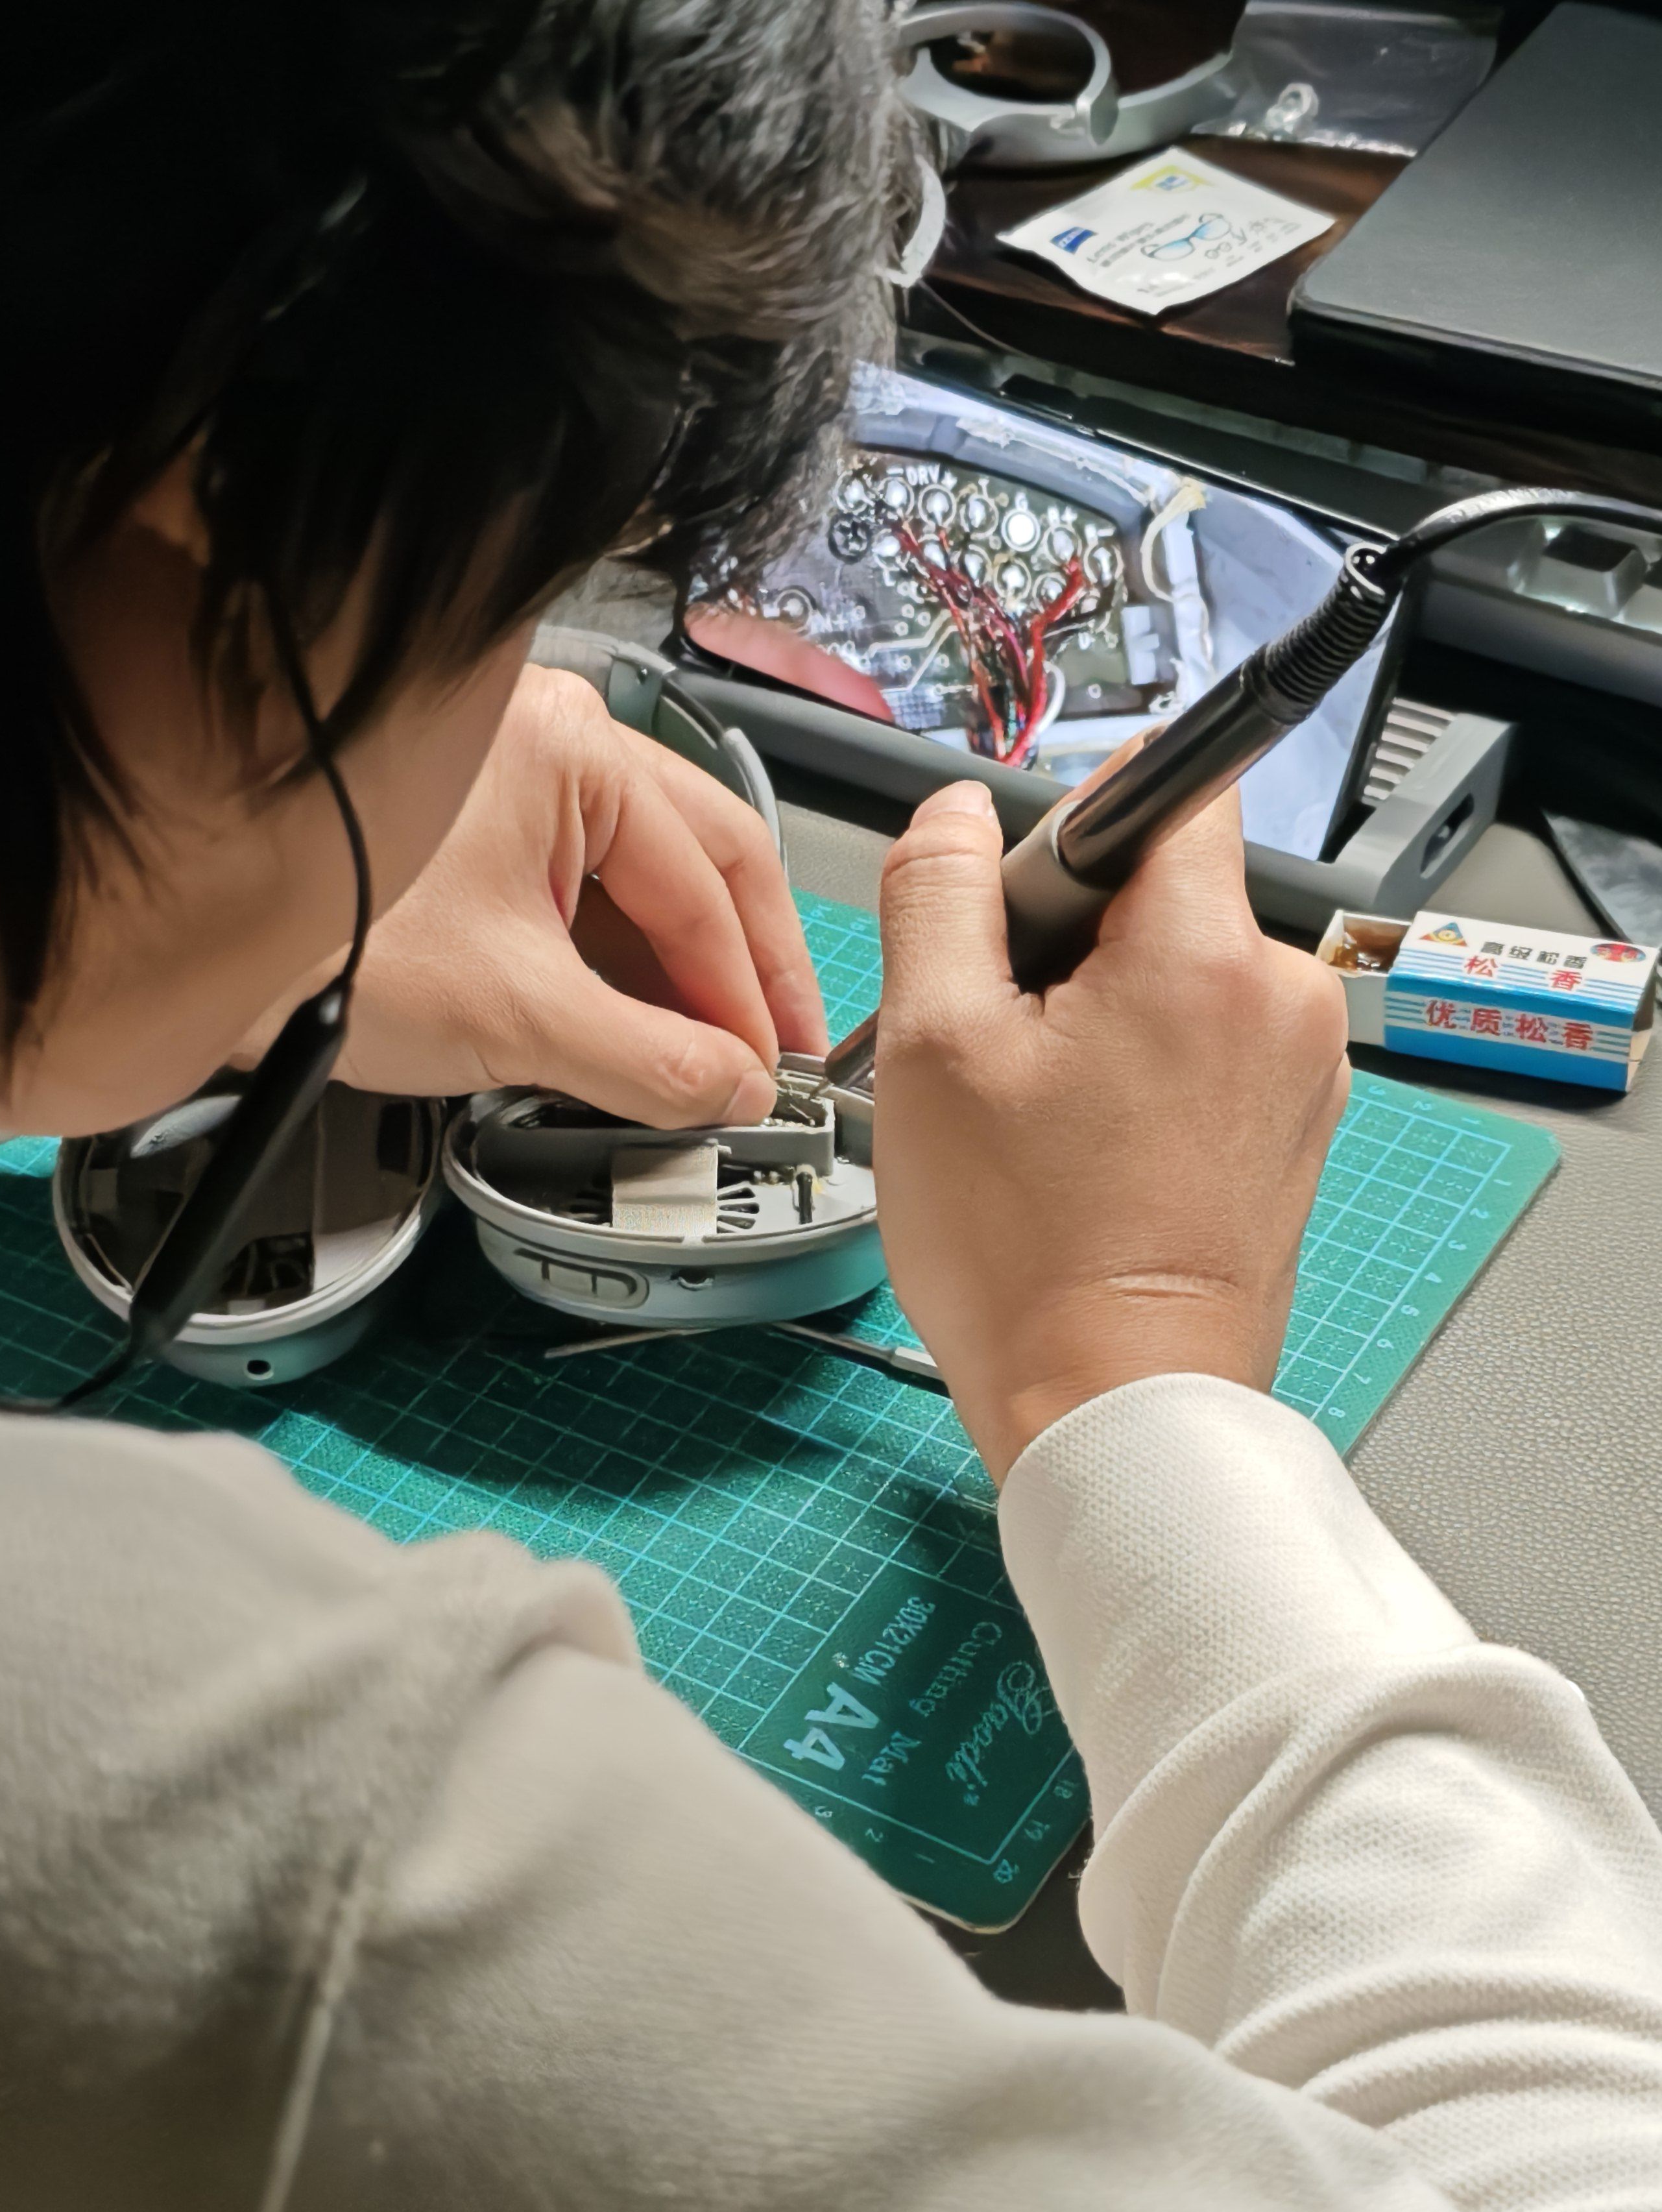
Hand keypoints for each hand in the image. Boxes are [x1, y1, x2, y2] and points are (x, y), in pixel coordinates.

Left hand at [322, 665, 827, 1123]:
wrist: (181, 943)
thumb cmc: (328, 941)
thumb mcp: (518, 1016)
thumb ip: (649, 1063)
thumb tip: (732, 1092)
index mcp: (575, 750)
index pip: (709, 882)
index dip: (752, 991)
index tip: (769, 1071)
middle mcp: (547, 741)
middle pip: (694, 861)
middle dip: (737, 970)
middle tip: (773, 1054)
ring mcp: (505, 781)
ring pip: (634, 881)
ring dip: (674, 973)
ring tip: (702, 1059)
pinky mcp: (467, 835)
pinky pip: (575, 893)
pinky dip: (611, 964)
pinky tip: (628, 1029)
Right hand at [873, 775, 1348, 1481]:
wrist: (1117, 1407)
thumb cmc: (1031, 1257)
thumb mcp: (931, 1045)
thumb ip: (938, 894)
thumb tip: (955, 817)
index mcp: (1205, 952)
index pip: (1171, 785)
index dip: (1071, 822)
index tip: (1017, 901)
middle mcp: (1282, 1000)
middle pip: (1163, 891)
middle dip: (1066, 940)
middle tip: (998, 1043)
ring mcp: (1299, 1074)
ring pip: (1176, 976)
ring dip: (1096, 1015)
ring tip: (1037, 1117)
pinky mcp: (1290, 1134)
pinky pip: (1203, 1052)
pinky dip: (1138, 1077)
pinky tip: (1082, 1152)